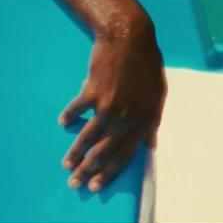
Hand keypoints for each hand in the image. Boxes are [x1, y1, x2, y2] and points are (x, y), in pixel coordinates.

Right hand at [60, 25, 165, 191]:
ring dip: (75, 154)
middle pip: (104, 152)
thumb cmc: (147, 63)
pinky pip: (76, 112)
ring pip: (87, 138)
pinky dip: (69, 117)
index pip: (125, 154)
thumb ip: (152, 119)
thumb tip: (149, 143)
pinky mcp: (92, 94)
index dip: (110, 172)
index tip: (97, 185)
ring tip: (66, 164)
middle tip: (75, 183)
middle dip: (87, 170)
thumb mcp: (158, 93)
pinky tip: (64, 122)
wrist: (130, 37)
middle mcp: (127, 118)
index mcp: (146, 120)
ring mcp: (109, 108)